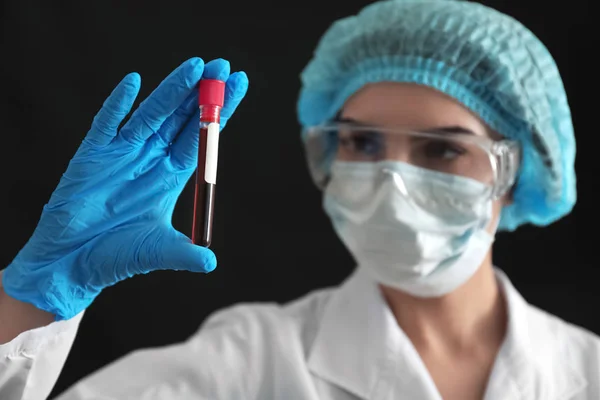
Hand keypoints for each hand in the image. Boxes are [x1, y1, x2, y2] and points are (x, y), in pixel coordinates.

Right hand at [2, 58, 248, 319]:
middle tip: (223, 66)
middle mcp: (152, 159)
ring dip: (173, 90)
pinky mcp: (94, 153)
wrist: (72, 263)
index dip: (221, 113)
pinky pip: (107, 123)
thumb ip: (185, 254)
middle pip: (183, 119)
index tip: (239, 86)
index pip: (202, 138)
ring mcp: (124, 153)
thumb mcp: (158, 251)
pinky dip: (118, 104)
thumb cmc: (117, 257)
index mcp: (172, 176)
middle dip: (203, 94)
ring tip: (196, 67)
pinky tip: (133, 82)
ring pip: (153, 114)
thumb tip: (211, 263)